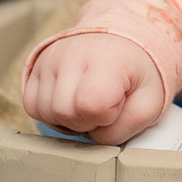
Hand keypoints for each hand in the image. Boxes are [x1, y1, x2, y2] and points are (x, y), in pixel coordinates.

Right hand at [22, 34, 163, 145]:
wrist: (123, 41)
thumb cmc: (137, 72)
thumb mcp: (150, 100)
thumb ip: (128, 126)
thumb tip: (97, 139)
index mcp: (107, 59)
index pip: (90, 105)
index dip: (106, 116)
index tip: (118, 103)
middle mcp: (72, 54)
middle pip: (63, 111)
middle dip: (85, 121)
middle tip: (103, 106)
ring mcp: (50, 58)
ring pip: (44, 111)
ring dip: (67, 119)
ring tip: (88, 102)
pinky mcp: (36, 65)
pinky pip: (31, 105)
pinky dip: (50, 113)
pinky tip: (70, 102)